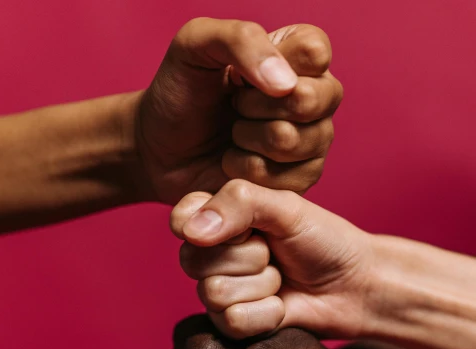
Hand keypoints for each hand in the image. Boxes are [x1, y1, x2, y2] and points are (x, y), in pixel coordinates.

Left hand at [136, 19, 341, 203]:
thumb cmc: (180, 92)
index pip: (315, 51)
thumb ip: (241, 40)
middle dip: (257, 106)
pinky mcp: (301, 181)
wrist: (159, 150)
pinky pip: (288, 179)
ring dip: (250, 139)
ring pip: (299, 141)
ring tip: (232, 134)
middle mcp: (316, 96)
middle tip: (233, 107)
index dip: (273, 66)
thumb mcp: (196, 45)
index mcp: (299, 54)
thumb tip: (286, 84)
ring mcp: (313, 141)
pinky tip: (234, 162)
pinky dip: (249, 171)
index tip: (240, 76)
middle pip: (311, 100)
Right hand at [171, 181, 376, 339]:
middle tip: (275, 253)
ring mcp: (219, 292)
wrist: (354, 286)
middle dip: (248, 258)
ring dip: (261, 286)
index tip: (251, 225)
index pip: (182, 220)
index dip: (211, 226)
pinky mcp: (233, 326)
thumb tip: (189, 231)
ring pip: (213, 293)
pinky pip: (232, 321)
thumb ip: (239, 203)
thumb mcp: (286, 207)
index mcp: (217, 217)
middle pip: (193, 261)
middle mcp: (211, 254)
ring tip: (282, 278)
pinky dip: (267, 314)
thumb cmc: (324, 240)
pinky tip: (283, 305)